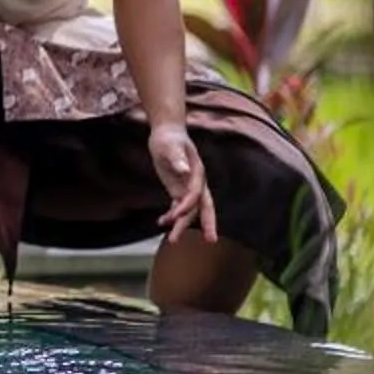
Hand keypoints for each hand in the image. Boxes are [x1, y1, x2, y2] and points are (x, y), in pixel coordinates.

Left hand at [148, 120, 216, 241]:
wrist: (167, 133)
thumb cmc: (169, 138)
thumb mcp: (169, 146)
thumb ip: (176, 158)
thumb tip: (183, 170)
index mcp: (197, 173)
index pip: (195, 194)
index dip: (186, 206)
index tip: (174, 216)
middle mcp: (196, 183)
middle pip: (204, 207)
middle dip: (207, 223)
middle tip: (211, 240)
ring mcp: (187, 188)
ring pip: (190, 211)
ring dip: (182, 225)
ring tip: (173, 241)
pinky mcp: (178, 189)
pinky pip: (178, 207)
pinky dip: (172, 216)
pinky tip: (161, 222)